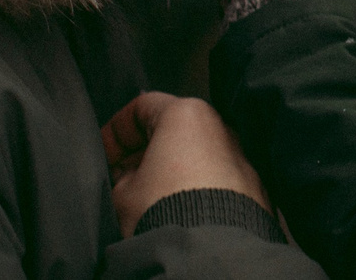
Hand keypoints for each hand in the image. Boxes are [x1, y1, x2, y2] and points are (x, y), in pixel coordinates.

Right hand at [102, 92, 266, 236]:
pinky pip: (215, 179)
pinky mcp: (252, 185)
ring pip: (195, 155)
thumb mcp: (122, 193)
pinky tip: (177, 212)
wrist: (209, 249)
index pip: (142, 106)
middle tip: (120, 179)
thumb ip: (122, 175)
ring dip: (169, 172)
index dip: (116, 131)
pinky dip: (194, 188)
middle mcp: (220, 127)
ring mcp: (240, 156)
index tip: (102, 154)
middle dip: (142, 153)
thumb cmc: (165, 211)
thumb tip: (130, 177)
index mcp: (186, 114)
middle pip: (172, 130)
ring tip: (147, 201)